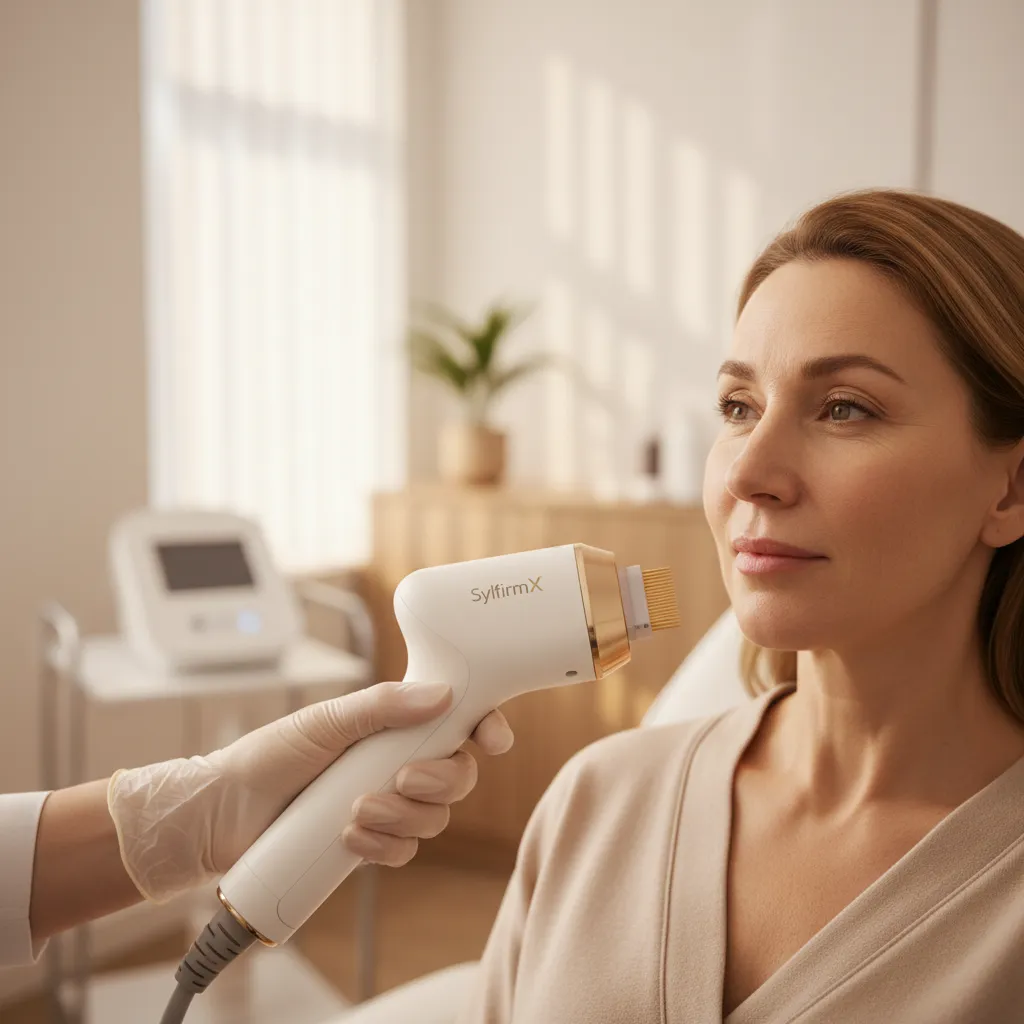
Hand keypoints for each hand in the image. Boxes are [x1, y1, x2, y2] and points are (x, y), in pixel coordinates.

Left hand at [106, 681, 512, 902]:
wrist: (223, 816)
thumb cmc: (269, 756)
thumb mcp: (324, 721)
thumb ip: (380, 705)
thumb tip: (440, 695)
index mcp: (395, 724)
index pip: (460, 721)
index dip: (486, 728)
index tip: (493, 739)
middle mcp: (399, 762)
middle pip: (458, 776)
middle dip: (440, 782)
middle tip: (399, 780)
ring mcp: (388, 804)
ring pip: (435, 818)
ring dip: (403, 818)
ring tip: (356, 813)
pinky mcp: (371, 842)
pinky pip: (405, 850)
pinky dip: (385, 846)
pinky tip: (350, 838)